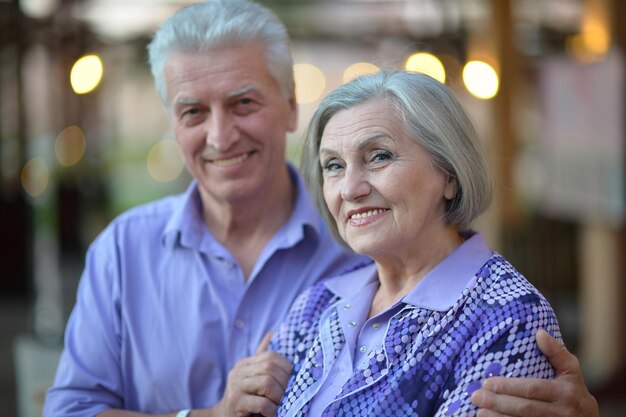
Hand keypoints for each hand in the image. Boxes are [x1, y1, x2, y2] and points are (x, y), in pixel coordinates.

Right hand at [217, 332, 291, 416]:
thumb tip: (272, 333)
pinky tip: (272, 413)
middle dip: (284, 383)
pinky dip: (272, 409)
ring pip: (267, 383)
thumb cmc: (244, 398)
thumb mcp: (253, 377)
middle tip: (289, 396)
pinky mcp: (235, 401)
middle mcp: (238, 371)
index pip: (271, 356)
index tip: (292, 382)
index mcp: (245, 363)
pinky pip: (262, 402)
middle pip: (270, 368)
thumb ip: (262, 358)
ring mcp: (235, 385)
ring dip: (279, 397)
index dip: (286, 368)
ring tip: (280, 405)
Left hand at [471, 329, 598, 416]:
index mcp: (564, 392)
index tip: (487, 382)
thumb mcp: (571, 370)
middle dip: (498, 403)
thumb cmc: (574, 390)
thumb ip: (556, 352)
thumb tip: (539, 333)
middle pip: (525, 409)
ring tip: (479, 411)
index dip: (508, 386)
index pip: (532, 389)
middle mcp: (561, 412)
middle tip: (476, 396)